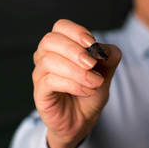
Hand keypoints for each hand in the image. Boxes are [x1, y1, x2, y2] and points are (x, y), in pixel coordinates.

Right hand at [32, 19, 120, 147]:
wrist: (82, 120)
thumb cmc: (90, 92)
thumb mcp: (105, 74)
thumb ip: (109, 59)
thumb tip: (106, 50)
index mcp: (61, 47)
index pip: (60, 27)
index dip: (75, 31)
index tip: (91, 43)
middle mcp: (46, 57)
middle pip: (50, 40)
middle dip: (74, 50)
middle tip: (93, 64)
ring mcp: (40, 74)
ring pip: (49, 61)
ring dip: (76, 71)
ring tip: (95, 82)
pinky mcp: (40, 92)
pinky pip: (50, 81)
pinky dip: (72, 84)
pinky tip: (86, 90)